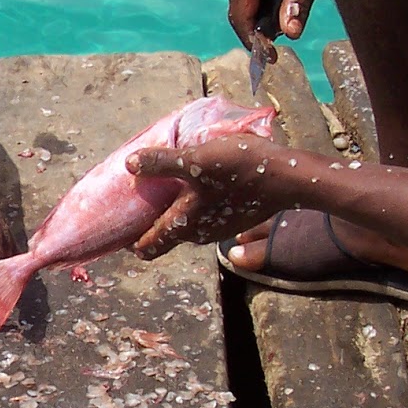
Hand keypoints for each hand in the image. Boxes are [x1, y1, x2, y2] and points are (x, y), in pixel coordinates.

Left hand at [127, 134, 287, 259]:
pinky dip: (193, 207)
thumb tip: (129, 163)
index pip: (147, 248)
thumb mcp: (197, 160)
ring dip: (172, 214)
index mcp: (183, 226)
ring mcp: (217, 229)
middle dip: (148, 226)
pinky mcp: (232, 219)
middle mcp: (198, 234)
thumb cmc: (240, 169)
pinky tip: (195, 185)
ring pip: (184, 228)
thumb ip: (162, 163)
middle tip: (137, 201)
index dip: (129, 241)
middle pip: (163, 238)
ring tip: (163, 188)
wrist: (288, 178)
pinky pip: (203, 218)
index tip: (119, 226)